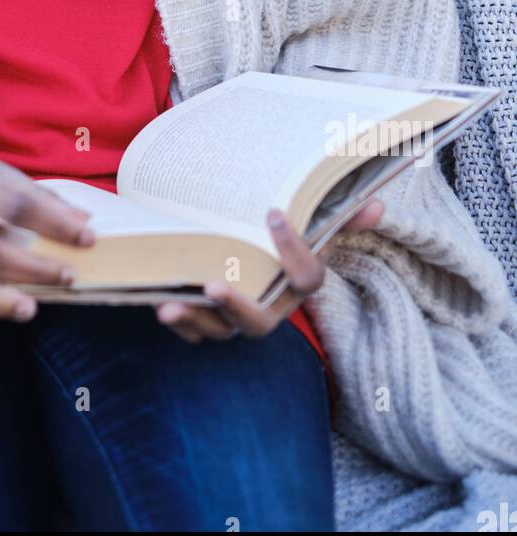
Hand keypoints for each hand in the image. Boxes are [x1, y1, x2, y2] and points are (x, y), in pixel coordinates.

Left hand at [155, 197, 384, 343]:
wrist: (254, 258)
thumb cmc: (285, 241)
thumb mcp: (314, 227)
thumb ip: (343, 216)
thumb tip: (377, 204)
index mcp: (297, 285)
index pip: (307, 279)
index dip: (294, 251)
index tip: (274, 213)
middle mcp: (269, 308)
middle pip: (259, 322)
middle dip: (236, 306)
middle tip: (214, 285)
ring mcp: (237, 319)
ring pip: (218, 330)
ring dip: (194, 319)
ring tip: (168, 305)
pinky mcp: (209, 319)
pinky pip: (193, 331)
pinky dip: (178, 323)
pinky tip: (158, 304)